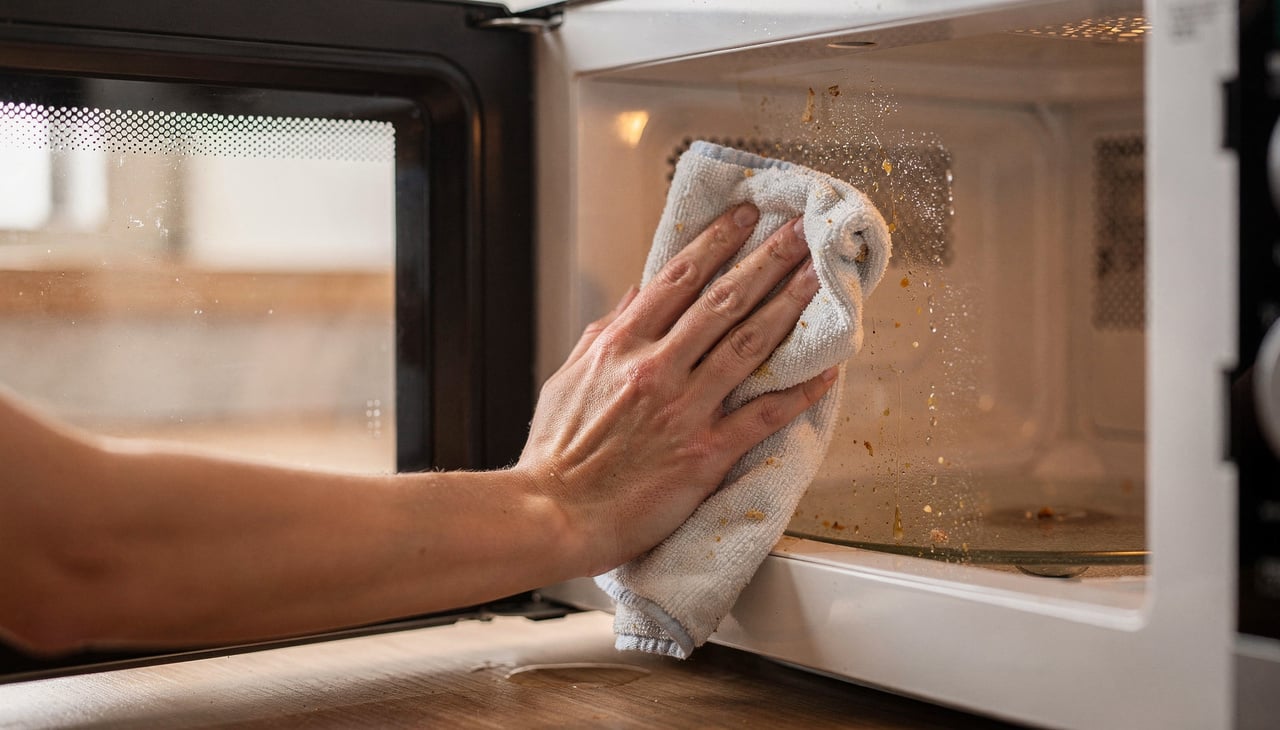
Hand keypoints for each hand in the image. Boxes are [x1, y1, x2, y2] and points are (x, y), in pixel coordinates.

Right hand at [515, 204, 836, 576]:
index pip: (677, 278)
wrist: (554, 514)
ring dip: (789, 306)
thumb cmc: (557, 454)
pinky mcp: (704, 453)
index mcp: (620, 345)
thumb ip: (606, 333)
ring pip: (748, 344)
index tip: (744, 218)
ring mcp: (683, 409)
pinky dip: (799, 390)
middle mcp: (656, 368)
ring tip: (817, 277)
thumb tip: (636, 296)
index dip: (717, 242)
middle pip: (723, 300)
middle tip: (799, 232)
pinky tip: (827, 370)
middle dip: (766, 260)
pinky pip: (763, 414)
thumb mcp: (570, 376)